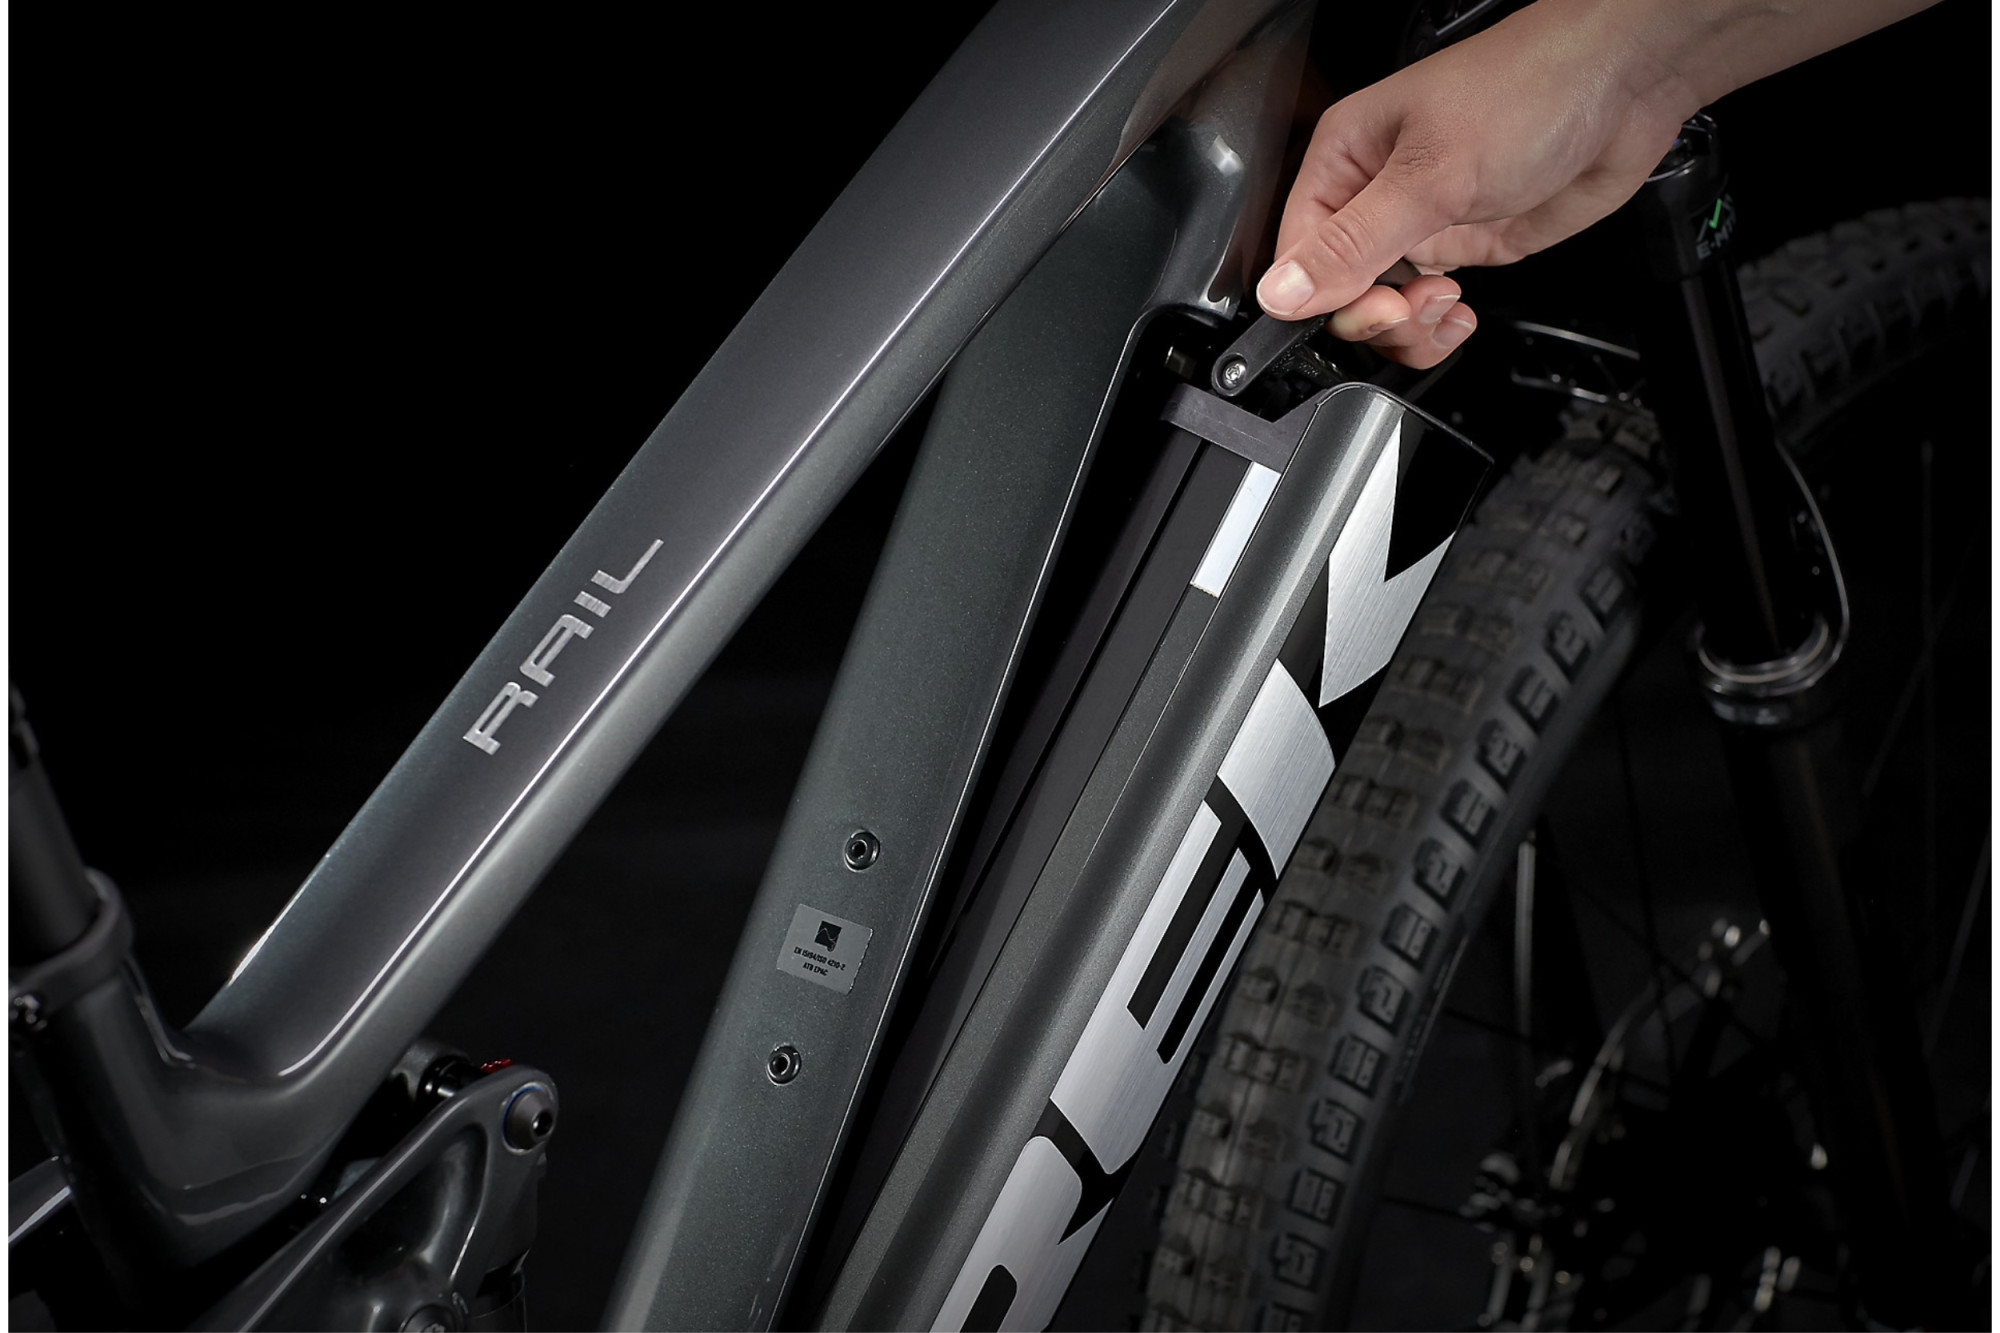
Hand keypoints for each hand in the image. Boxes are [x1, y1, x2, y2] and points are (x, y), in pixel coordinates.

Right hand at [1259, 0, 1697, 368]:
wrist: (1624, 83)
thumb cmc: (1529, 89)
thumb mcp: (1431, 176)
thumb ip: (1354, 245)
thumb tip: (1281, 292)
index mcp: (1346, 158)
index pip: (1300, 252)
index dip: (1328, 294)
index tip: (1376, 305)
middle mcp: (1378, 192)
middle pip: (1338, 289)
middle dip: (1376, 315)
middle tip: (1413, 307)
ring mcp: (1424, 221)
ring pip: (1384, 306)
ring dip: (1410, 328)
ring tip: (1447, 304)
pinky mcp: (1467, 242)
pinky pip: (1430, 306)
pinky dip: (1440, 326)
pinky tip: (1461, 314)